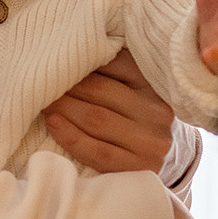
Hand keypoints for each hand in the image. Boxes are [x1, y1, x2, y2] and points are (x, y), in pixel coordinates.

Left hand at [43, 48, 174, 173]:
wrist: (177, 158)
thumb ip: (115, 70)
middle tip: (40, 81)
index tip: (57, 58)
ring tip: (42, 101)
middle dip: (65, 85)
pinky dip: (71, 137)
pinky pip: (98, 152)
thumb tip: (70, 50)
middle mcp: (157, 110)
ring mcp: (151, 141)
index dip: (81, 60)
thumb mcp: (139, 87)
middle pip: (100, 91)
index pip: (114, 63)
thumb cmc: (144, 116)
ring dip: (64, 108)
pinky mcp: (141, 168)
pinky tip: (53, 124)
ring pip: (97, 120)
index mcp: (155, 83)